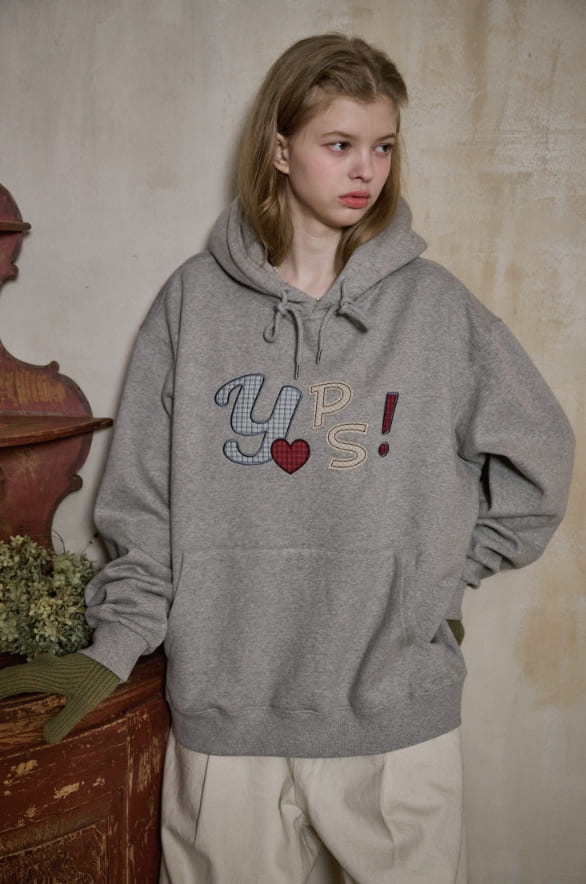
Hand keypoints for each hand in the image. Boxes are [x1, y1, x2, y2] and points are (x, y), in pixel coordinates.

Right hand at [0, 653, 119, 742]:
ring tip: (4, 697)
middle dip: (0, 687)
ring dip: (6, 685)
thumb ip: (63, 722)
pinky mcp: (50, 665)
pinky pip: (26, 674)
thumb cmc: (97, 679)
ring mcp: (45, 664)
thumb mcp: (82, 704)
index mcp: (42, 675)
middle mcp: (39, 667)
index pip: (8, 682)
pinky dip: (16, 683)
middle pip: (8, 677)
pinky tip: (18, 693)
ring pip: (17, 675)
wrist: (112, 655)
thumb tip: (45, 739)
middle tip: (0, 704)